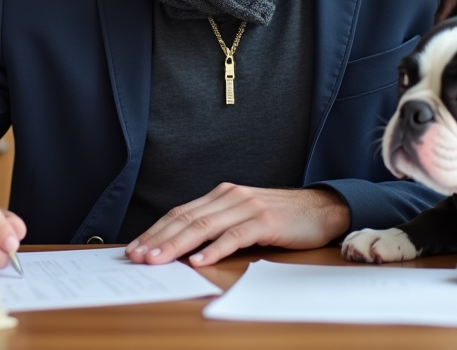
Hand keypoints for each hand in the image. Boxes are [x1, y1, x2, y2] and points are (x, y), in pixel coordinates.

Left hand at [125, 183, 348, 266]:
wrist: (320, 209)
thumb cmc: (280, 217)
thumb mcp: (243, 216)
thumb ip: (217, 226)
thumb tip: (184, 248)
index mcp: (221, 195)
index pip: (180, 213)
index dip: (155, 230)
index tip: (135, 247)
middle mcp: (230, 196)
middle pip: (186, 219)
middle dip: (158, 239)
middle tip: (138, 256)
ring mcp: (247, 207)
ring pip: (204, 226)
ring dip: (177, 245)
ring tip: (159, 260)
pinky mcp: (265, 222)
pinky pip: (234, 236)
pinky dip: (214, 249)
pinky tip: (199, 261)